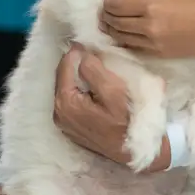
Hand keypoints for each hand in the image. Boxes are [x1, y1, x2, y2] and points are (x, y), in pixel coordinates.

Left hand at [53, 43, 171, 171]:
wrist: (135, 152)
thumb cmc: (128, 121)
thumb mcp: (115, 91)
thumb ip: (95, 71)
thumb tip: (82, 55)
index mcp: (66, 102)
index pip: (64, 66)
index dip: (77, 52)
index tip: (90, 43)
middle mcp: (58, 113)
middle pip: (64, 78)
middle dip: (77, 64)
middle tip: (94, 53)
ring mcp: (64, 122)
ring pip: (68, 89)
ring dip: (79, 78)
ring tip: (96, 69)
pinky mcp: (71, 128)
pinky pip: (72, 102)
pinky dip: (81, 91)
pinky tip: (95, 89)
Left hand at [99, 0, 194, 57]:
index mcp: (151, 7)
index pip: (118, 7)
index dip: (108, 4)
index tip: (106, 1)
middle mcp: (148, 27)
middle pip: (116, 24)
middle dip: (107, 18)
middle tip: (104, 14)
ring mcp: (153, 44)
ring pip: (122, 39)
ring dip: (112, 32)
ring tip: (109, 25)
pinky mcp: (160, 55)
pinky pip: (134, 49)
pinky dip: (125, 43)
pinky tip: (123, 38)